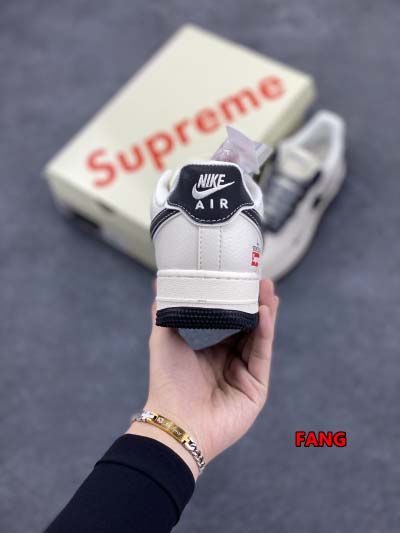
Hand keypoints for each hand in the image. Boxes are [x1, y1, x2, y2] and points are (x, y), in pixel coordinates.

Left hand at [128, 279, 278, 477]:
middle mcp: (231, 362)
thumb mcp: (163, 340)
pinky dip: (265, 333)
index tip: (242, 280)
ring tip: (267, 289)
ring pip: (260, 339)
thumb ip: (164, 313)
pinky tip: (264, 312)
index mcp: (212, 352)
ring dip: (265, 313)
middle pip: (250, 328)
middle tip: (261, 280)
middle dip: (257, 304)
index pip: (232, 323)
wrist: (175, 421)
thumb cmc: (167, 382)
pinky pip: (262, 356)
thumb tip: (158, 285)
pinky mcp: (257, 389)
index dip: (238, 303)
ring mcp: (245, 376)